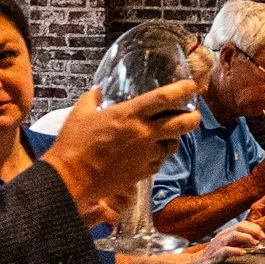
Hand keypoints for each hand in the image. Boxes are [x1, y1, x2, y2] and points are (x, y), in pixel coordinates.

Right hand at [45, 84, 201, 225]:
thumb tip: (98, 91)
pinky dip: (158, 156)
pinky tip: (150, 153)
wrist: (71, 178)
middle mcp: (143, 133)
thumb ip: (92, 98)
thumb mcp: (80, 113)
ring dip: (173, 139)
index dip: (182, 90)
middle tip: (193, 114)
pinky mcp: (143, 172)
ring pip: (173, 145)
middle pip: (183, 124)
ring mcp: (146, 154)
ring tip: (167, 136)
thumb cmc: (73, 144)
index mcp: (130, 114)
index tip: (190, 86)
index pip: (164, 98)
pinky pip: (159, 162)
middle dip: (193, 117)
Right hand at [204, 220, 264, 263]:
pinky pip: (226, 250)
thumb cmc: (215, 254)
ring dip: (247, 237)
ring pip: (233, 235)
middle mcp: (223, 236)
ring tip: (255, 243)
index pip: (242, 224)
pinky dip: (236, 251)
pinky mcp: (215, 254)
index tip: (263, 234)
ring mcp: (219, 244)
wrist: (198, 262)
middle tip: (262, 238)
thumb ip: (239, 241)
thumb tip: (255, 239)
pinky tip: (243, 253)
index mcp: (227, 232)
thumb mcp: (228, 244)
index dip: (254, 227)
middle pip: (239, 226)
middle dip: (253, 230)